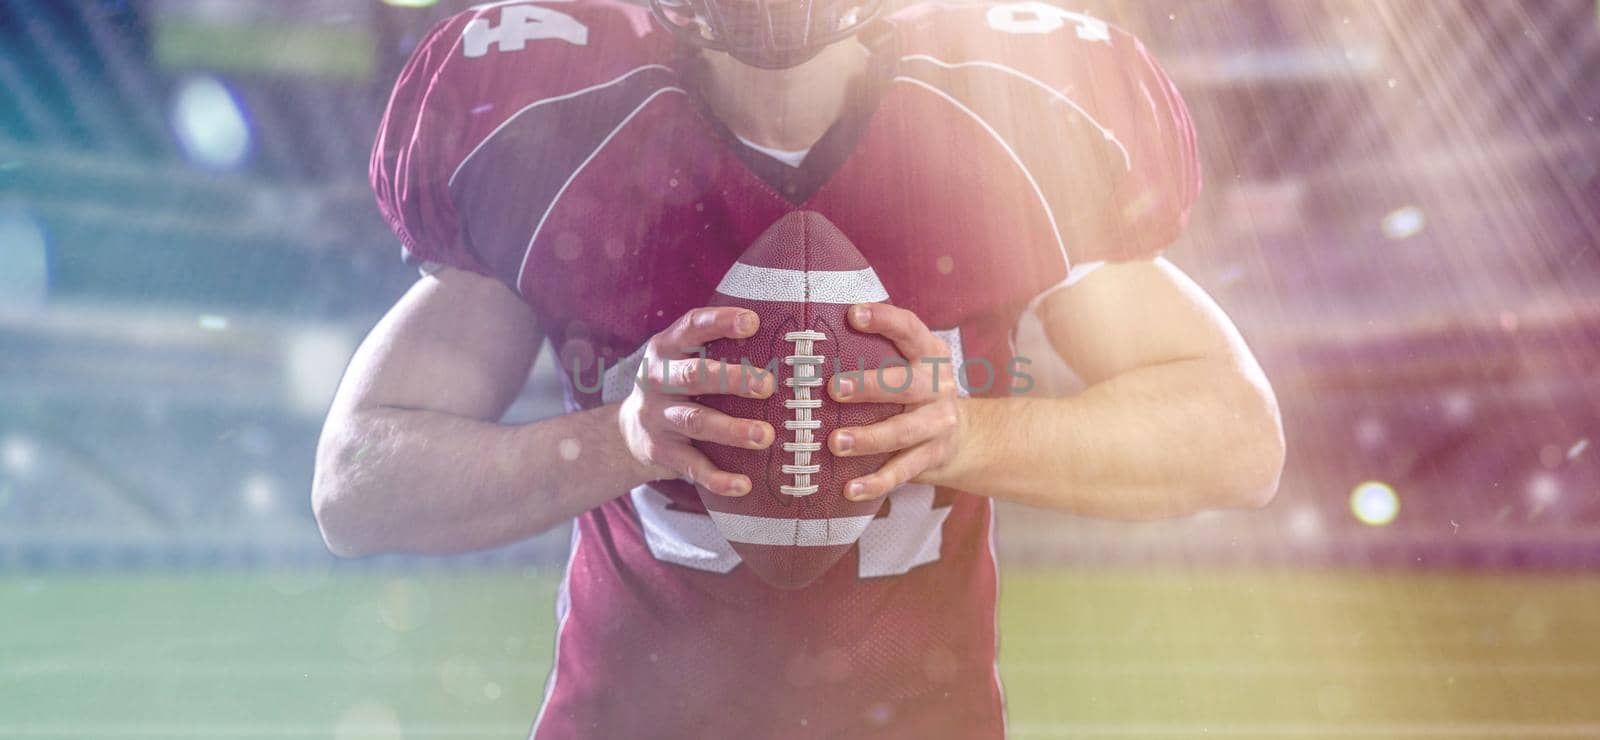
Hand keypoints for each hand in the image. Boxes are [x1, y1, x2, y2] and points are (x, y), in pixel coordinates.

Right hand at [618, 307, 775, 496]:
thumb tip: (784, 339)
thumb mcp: (682, 359)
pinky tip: (744, 485)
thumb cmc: (676, 387)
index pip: (691, 327)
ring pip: (695, 421)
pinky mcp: (660, 452)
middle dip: (731, 379)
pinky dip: (717, 478)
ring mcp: (657, 418)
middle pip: (693, 375)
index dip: (720, 322)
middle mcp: (656, 380)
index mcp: (666, 349)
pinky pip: (691, 466)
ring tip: (765, 436)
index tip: (753, 321)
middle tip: (768, 385)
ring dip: (731, 430)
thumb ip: (716, 347)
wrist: (627, 432)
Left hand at [828, 303, 963, 500]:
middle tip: (833, 388)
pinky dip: (876, 483)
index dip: (884, 320)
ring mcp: (938, 424)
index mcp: (930, 354)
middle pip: (906, 384)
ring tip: (835, 443)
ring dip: (868, 438)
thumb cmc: (915, 390)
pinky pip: (902, 472)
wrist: (964, 436)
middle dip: (869, 386)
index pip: (909, 329)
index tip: (852, 315)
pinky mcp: (932, 457)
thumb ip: (876, 350)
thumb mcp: (909, 363)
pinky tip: (849, 490)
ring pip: (903, 432)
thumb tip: (811, 337)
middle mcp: (938, 386)